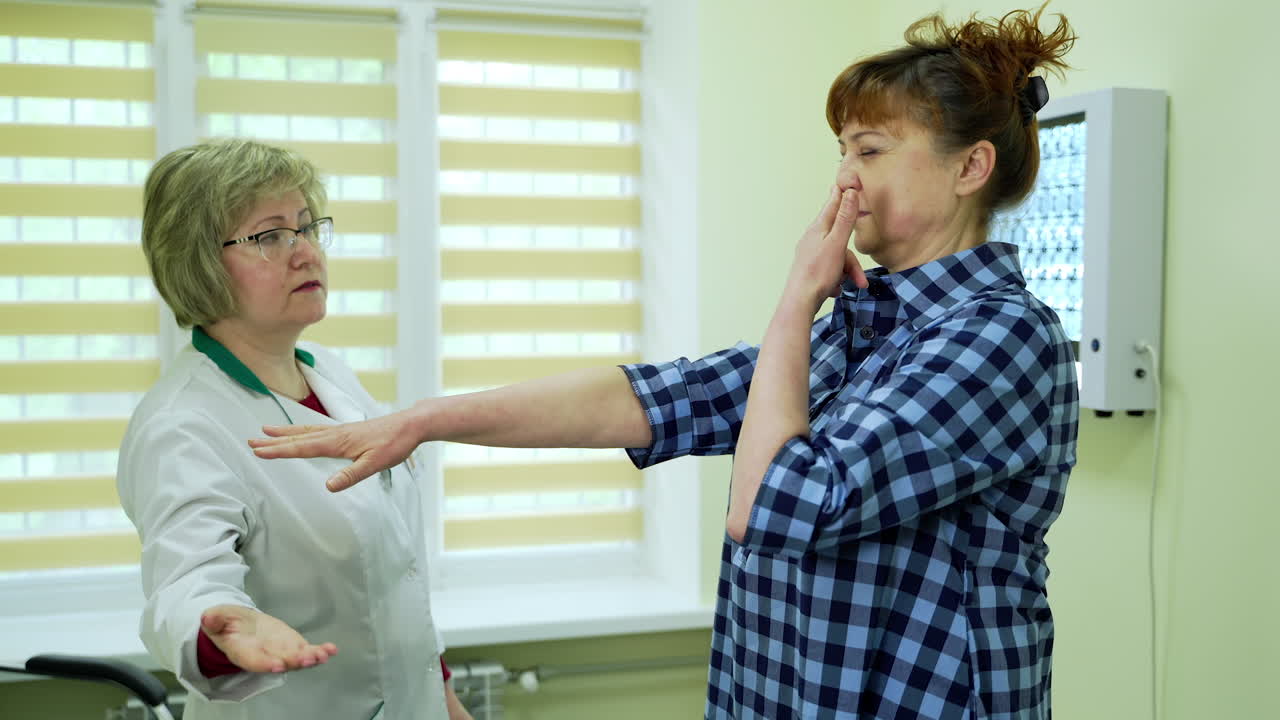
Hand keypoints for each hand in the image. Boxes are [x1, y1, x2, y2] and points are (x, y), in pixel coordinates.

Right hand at [200, 605, 337, 672]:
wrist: (240, 626)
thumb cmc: (227, 624)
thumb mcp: (217, 618)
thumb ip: (215, 618)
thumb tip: (207, 616)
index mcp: (243, 652)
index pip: (254, 661)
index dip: (265, 664)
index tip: (277, 665)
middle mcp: (264, 656)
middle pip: (280, 662)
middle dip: (295, 661)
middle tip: (308, 659)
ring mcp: (280, 652)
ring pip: (296, 659)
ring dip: (311, 658)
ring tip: (324, 654)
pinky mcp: (292, 646)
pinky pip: (307, 651)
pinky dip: (320, 651)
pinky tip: (332, 649)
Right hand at [248, 407, 423, 491]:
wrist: (410, 425)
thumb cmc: (394, 444)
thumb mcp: (375, 464)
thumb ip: (351, 475)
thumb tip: (329, 486)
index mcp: (338, 442)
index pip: (303, 448)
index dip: (280, 450)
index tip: (259, 451)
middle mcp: (335, 434)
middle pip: (298, 438)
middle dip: (274, 441)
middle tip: (250, 441)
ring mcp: (340, 431)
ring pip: (306, 432)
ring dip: (284, 433)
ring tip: (265, 430)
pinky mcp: (346, 431)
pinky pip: (316, 430)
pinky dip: (301, 431)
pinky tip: (298, 432)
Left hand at [784, 186, 867, 312]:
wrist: (800, 302)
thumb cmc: (818, 272)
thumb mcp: (837, 243)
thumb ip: (845, 219)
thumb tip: (849, 192)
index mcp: (818, 229)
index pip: (831, 206)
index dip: (839, 196)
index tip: (841, 185)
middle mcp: (812, 239)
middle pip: (840, 240)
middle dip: (852, 260)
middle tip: (861, 279)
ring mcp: (810, 255)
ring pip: (837, 258)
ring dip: (847, 272)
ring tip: (851, 287)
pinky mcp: (811, 270)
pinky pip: (830, 270)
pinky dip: (837, 279)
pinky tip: (835, 289)